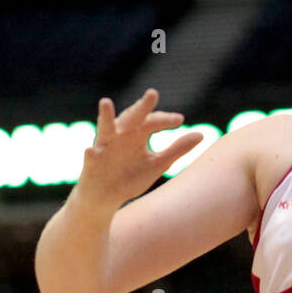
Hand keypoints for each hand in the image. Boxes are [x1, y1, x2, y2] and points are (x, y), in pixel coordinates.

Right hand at [75, 88, 203, 211]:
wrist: (105, 198)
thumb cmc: (130, 176)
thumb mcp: (158, 164)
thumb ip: (177, 149)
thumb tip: (201, 135)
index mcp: (137, 134)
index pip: (153, 121)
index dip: (165, 120)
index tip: (180, 120)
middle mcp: (120, 136)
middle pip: (132, 117)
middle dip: (142, 106)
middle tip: (153, 93)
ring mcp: (104, 147)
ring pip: (105, 128)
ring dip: (105, 116)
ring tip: (105, 102)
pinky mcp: (92, 163)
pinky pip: (90, 156)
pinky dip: (91, 152)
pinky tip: (91, 149)